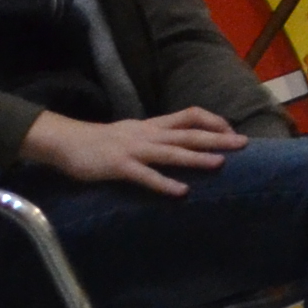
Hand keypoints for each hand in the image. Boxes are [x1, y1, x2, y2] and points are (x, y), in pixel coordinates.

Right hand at [22, 106, 245, 196]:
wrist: (64, 141)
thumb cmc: (101, 141)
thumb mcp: (134, 133)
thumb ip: (158, 137)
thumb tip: (184, 142)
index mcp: (152, 126)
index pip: (189, 115)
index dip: (212, 121)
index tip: (231, 130)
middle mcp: (147, 134)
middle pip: (188, 133)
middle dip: (217, 138)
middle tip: (244, 143)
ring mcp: (133, 149)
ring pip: (170, 152)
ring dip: (196, 158)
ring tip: (220, 163)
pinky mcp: (119, 166)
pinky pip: (145, 176)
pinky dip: (164, 183)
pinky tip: (181, 192)